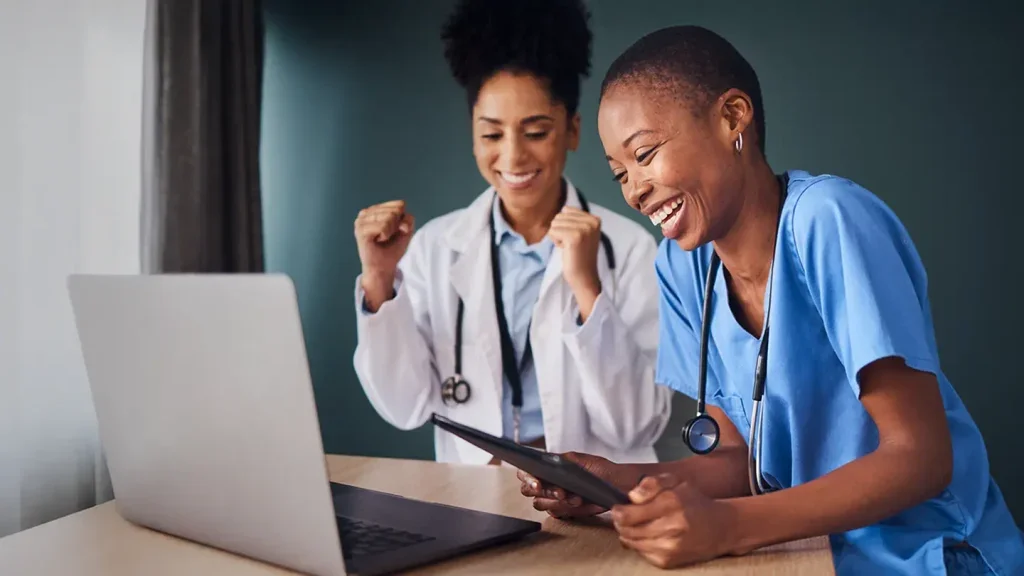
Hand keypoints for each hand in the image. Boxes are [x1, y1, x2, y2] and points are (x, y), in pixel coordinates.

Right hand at [354, 200, 414, 309]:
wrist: (384, 267)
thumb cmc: (392, 249)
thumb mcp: (406, 230)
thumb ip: (408, 219)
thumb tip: (400, 221)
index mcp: (375, 209)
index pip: (400, 205)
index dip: (403, 220)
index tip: (396, 231)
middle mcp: (366, 212)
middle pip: (395, 211)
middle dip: (397, 226)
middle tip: (387, 237)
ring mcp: (361, 220)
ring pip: (390, 217)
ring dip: (391, 231)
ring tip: (382, 239)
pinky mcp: (361, 230)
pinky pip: (383, 226)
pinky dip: (386, 235)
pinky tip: (378, 240)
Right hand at [516, 452, 642, 518]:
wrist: (616, 485)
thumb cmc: (598, 470)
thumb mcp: (578, 460)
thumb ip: (559, 460)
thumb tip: (545, 460)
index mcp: (547, 468)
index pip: (525, 473)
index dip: (527, 479)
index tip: (537, 484)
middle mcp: (547, 483)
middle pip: (529, 492)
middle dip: (545, 491)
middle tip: (560, 492)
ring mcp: (554, 499)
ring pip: (541, 504)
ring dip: (556, 502)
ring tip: (574, 497)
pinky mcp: (564, 511)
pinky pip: (555, 513)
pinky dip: (565, 510)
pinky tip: (578, 504)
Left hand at [548, 207, 601, 318]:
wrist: (584, 276)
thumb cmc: (580, 255)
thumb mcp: (582, 233)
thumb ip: (575, 219)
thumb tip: (564, 208)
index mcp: (595, 219)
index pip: (566, 210)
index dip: (565, 226)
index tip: (575, 239)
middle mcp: (592, 221)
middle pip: (559, 216)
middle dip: (560, 231)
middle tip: (572, 245)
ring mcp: (584, 229)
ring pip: (554, 223)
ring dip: (557, 237)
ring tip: (569, 247)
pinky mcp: (574, 237)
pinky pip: (552, 232)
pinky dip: (555, 242)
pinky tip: (566, 250)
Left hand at [611, 474, 737, 568]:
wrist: (720, 528)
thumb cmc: (695, 503)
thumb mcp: (675, 481)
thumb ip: (650, 483)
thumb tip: (632, 496)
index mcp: (671, 503)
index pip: (627, 514)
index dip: (618, 510)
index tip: (619, 507)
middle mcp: (670, 527)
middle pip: (625, 529)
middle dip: (621, 521)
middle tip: (626, 516)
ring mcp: (669, 547)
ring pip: (630, 542)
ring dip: (628, 533)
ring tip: (638, 524)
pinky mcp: (667, 561)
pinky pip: (640, 552)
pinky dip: (639, 544)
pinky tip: (649, 535)